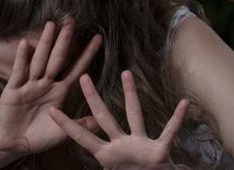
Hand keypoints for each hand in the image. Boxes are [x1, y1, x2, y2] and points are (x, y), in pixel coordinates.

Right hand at [0, 21, 101, 160]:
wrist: (13, 145)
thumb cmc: (38, 137)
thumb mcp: (63, 131)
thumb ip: (80, 124)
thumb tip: (100, 120)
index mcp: (59, 91)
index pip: (77, 68)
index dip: (87, 54)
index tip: (98, 38)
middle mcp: (45, 83)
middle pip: (57, 58)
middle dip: (65, 40)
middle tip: (72, 21)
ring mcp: (29, 85)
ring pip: (39, 60)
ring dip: (44, 43)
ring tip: (51, 25)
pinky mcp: (14, 90)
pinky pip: (19, 72)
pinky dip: (21, 58)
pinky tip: (24, 44)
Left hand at [49, 70, 188, 168]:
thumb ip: (96, 166)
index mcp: (106, 155)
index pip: (82, 136)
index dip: (67, 125)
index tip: (50, 110)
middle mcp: (122, 144)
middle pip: (104, 118)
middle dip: (93, 99)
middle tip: (83, 76)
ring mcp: (140, 144)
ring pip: (135, 115)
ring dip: (131, 95)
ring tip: (127, 72)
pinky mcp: (159, 150)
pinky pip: (169, 132)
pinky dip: (177, 119)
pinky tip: (183, 104)